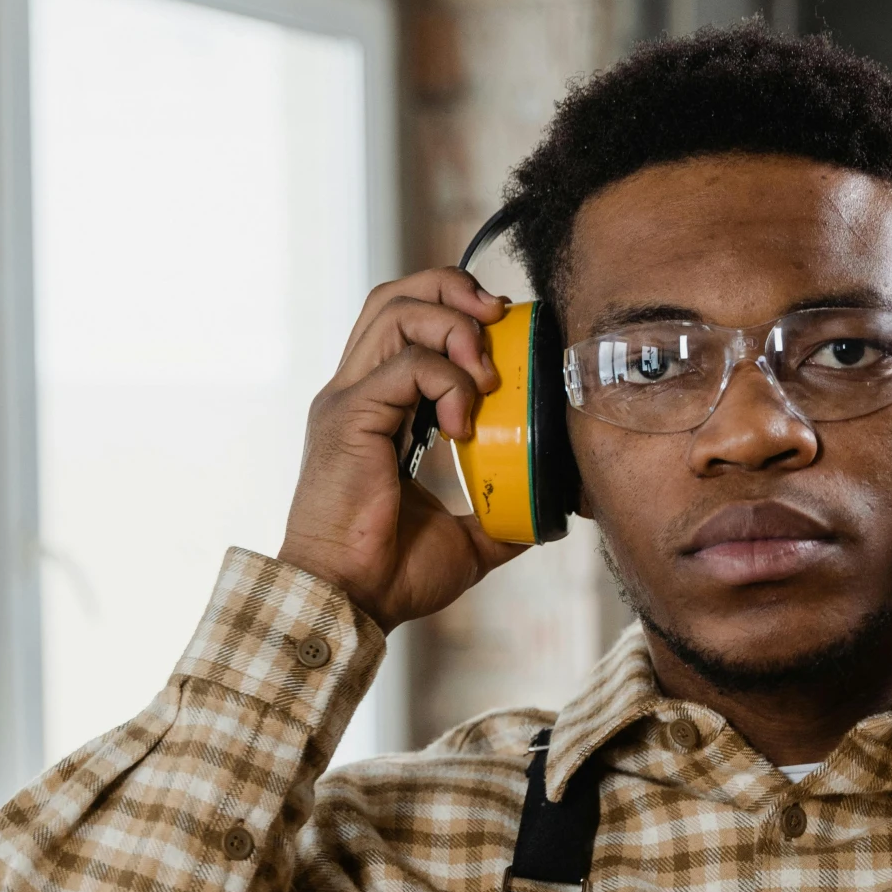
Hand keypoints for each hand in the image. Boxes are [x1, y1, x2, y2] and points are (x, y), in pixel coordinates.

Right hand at [279, 268, 526, 630]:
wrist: (351, 602)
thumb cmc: (391, 576)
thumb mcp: (465, 540)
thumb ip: (499, 517)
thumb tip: (545, 514)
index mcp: (376, 410)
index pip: (405, 323)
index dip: (455, 310)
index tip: (501, 331)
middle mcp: (355, 394)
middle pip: (393, 296)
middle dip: (452, 290)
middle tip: (498, 319)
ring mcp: (347, 402)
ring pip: (395, 312)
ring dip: (454, 327)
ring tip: (486, 374)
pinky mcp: (348, 418)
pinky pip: (406, 367)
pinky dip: (447, 382)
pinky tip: (464, 422)